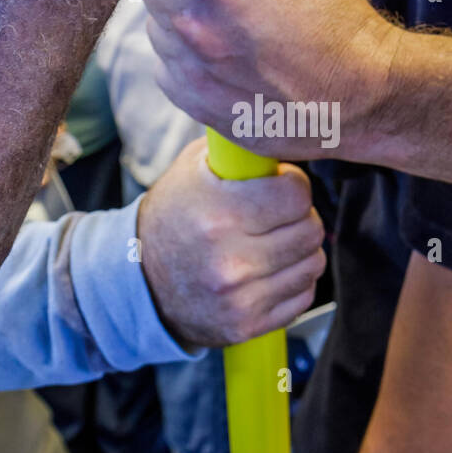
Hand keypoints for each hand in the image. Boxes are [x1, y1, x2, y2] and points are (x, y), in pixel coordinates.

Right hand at [137, 139, 324, 348]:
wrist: (139, 282)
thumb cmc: (174, 217)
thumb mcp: (192, 169)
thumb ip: (238, 150)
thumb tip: (284, 127)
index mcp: (218, 212)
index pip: (296, 194)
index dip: (293, 185)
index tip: (280, 186)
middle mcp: (230, 258)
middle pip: (310, 229)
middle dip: (299, 217)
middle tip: (278, 215)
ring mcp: (239, 297)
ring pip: (312, 263)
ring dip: (301, 250)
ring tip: (274, 242)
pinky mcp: (247, 325)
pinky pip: (303, 296)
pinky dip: (294, 281)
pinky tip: (270, 271)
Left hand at [143, 0, 401, 159]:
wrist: (359, 92)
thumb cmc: (337, 18)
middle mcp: (189, 19)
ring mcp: (187, 64)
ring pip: (156, 27)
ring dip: (181, 20)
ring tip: (226, 24)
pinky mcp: (191, 100)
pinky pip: (166, 67)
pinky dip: (186, 60)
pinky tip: (225, 57)